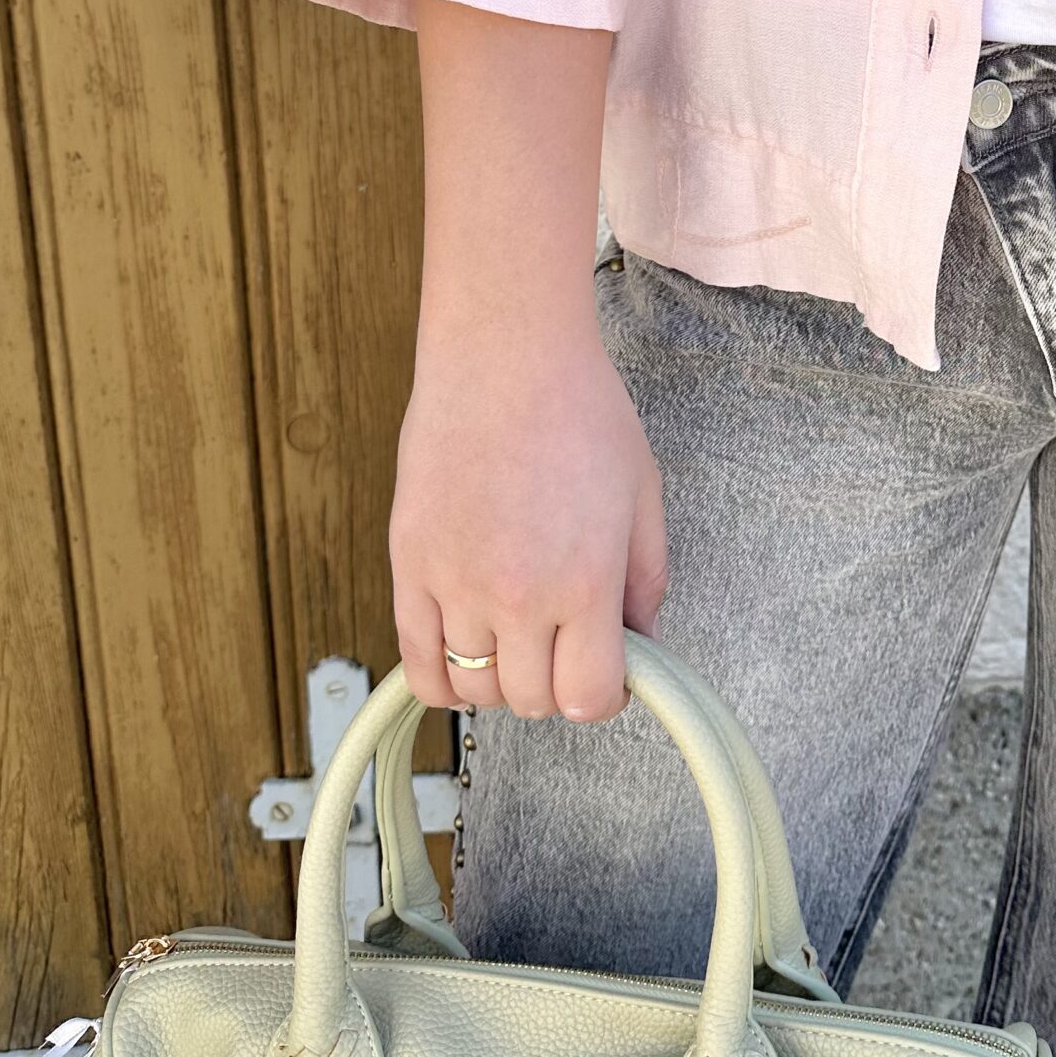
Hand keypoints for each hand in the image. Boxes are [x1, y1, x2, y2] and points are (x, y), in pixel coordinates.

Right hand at [392, 319, 667, 719]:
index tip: (607, 671)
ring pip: (476, 691)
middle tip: (564, 642)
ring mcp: (456, 585)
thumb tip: (641, 643)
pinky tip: (467, 656)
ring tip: (518, 636)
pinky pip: (419, 667)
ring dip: (502, 678)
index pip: (587, 698)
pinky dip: (445, 682)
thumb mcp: (641, 494)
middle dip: (556, 683)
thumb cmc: (578, 410)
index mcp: (585, 581)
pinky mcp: (409, 567)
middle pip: (533, 701)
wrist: (502, 355)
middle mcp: (518, 596)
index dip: (603, 695)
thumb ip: (646, 579)